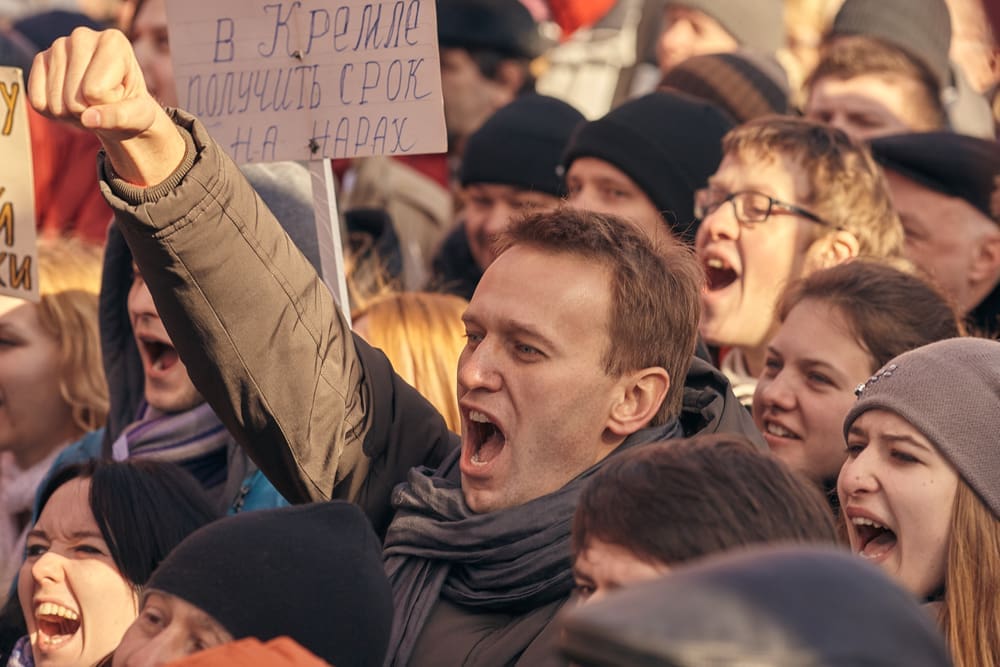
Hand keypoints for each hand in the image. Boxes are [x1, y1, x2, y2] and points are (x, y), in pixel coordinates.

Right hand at [27, 27, 184, 185]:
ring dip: (72, 114)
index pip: (95, 91)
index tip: (119, 95)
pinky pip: (38, 101)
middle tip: (102, 102)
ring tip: (89, 101)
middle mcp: (82, 36)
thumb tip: (88, 119)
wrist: (118, 105)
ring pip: (55, 104)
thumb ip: (120, 117)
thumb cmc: (133, 108)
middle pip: (73, 99)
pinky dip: (54, 112)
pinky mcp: (41, 60)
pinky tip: (70, 100)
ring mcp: (58, 46)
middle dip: (88, 111)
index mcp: (114, 42)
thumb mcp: (139, 117)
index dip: (107, 104)